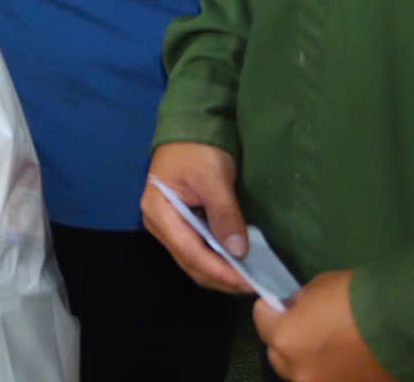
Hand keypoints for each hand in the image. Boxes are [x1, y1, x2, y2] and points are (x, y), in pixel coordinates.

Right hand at [143, 143, 253, 294]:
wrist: (189, 130)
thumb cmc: (197, 151)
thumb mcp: (213, 178)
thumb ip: (224, 214)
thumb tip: (238, 251)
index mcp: (159, 211)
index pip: (189, 251)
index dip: (218, 270)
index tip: (247, 281)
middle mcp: (158, 225)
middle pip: (190, 263)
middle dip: (221, 277)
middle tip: (254, 285)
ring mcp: (168, 227)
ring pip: (194, 262)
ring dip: (220, 274)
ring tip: (249, 278)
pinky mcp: (180, 227)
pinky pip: (198, 253)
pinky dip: (218, 263)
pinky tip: (237, 265)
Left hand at [254, 271, 394, 381]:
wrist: (406, 323)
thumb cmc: (359, 298)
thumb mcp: (318, 287)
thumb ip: (299, 304)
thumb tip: (296, 310)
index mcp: (285, 339)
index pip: (261, 318)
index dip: (274, 309)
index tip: (289, 305)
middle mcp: (298, 370)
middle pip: (277, 353)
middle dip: (287, 339)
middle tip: (309, 328)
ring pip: (301, 373)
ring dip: (309, 361)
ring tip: (332, 350)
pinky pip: (328, 381)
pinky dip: (333, 374)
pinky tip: (349, 362)